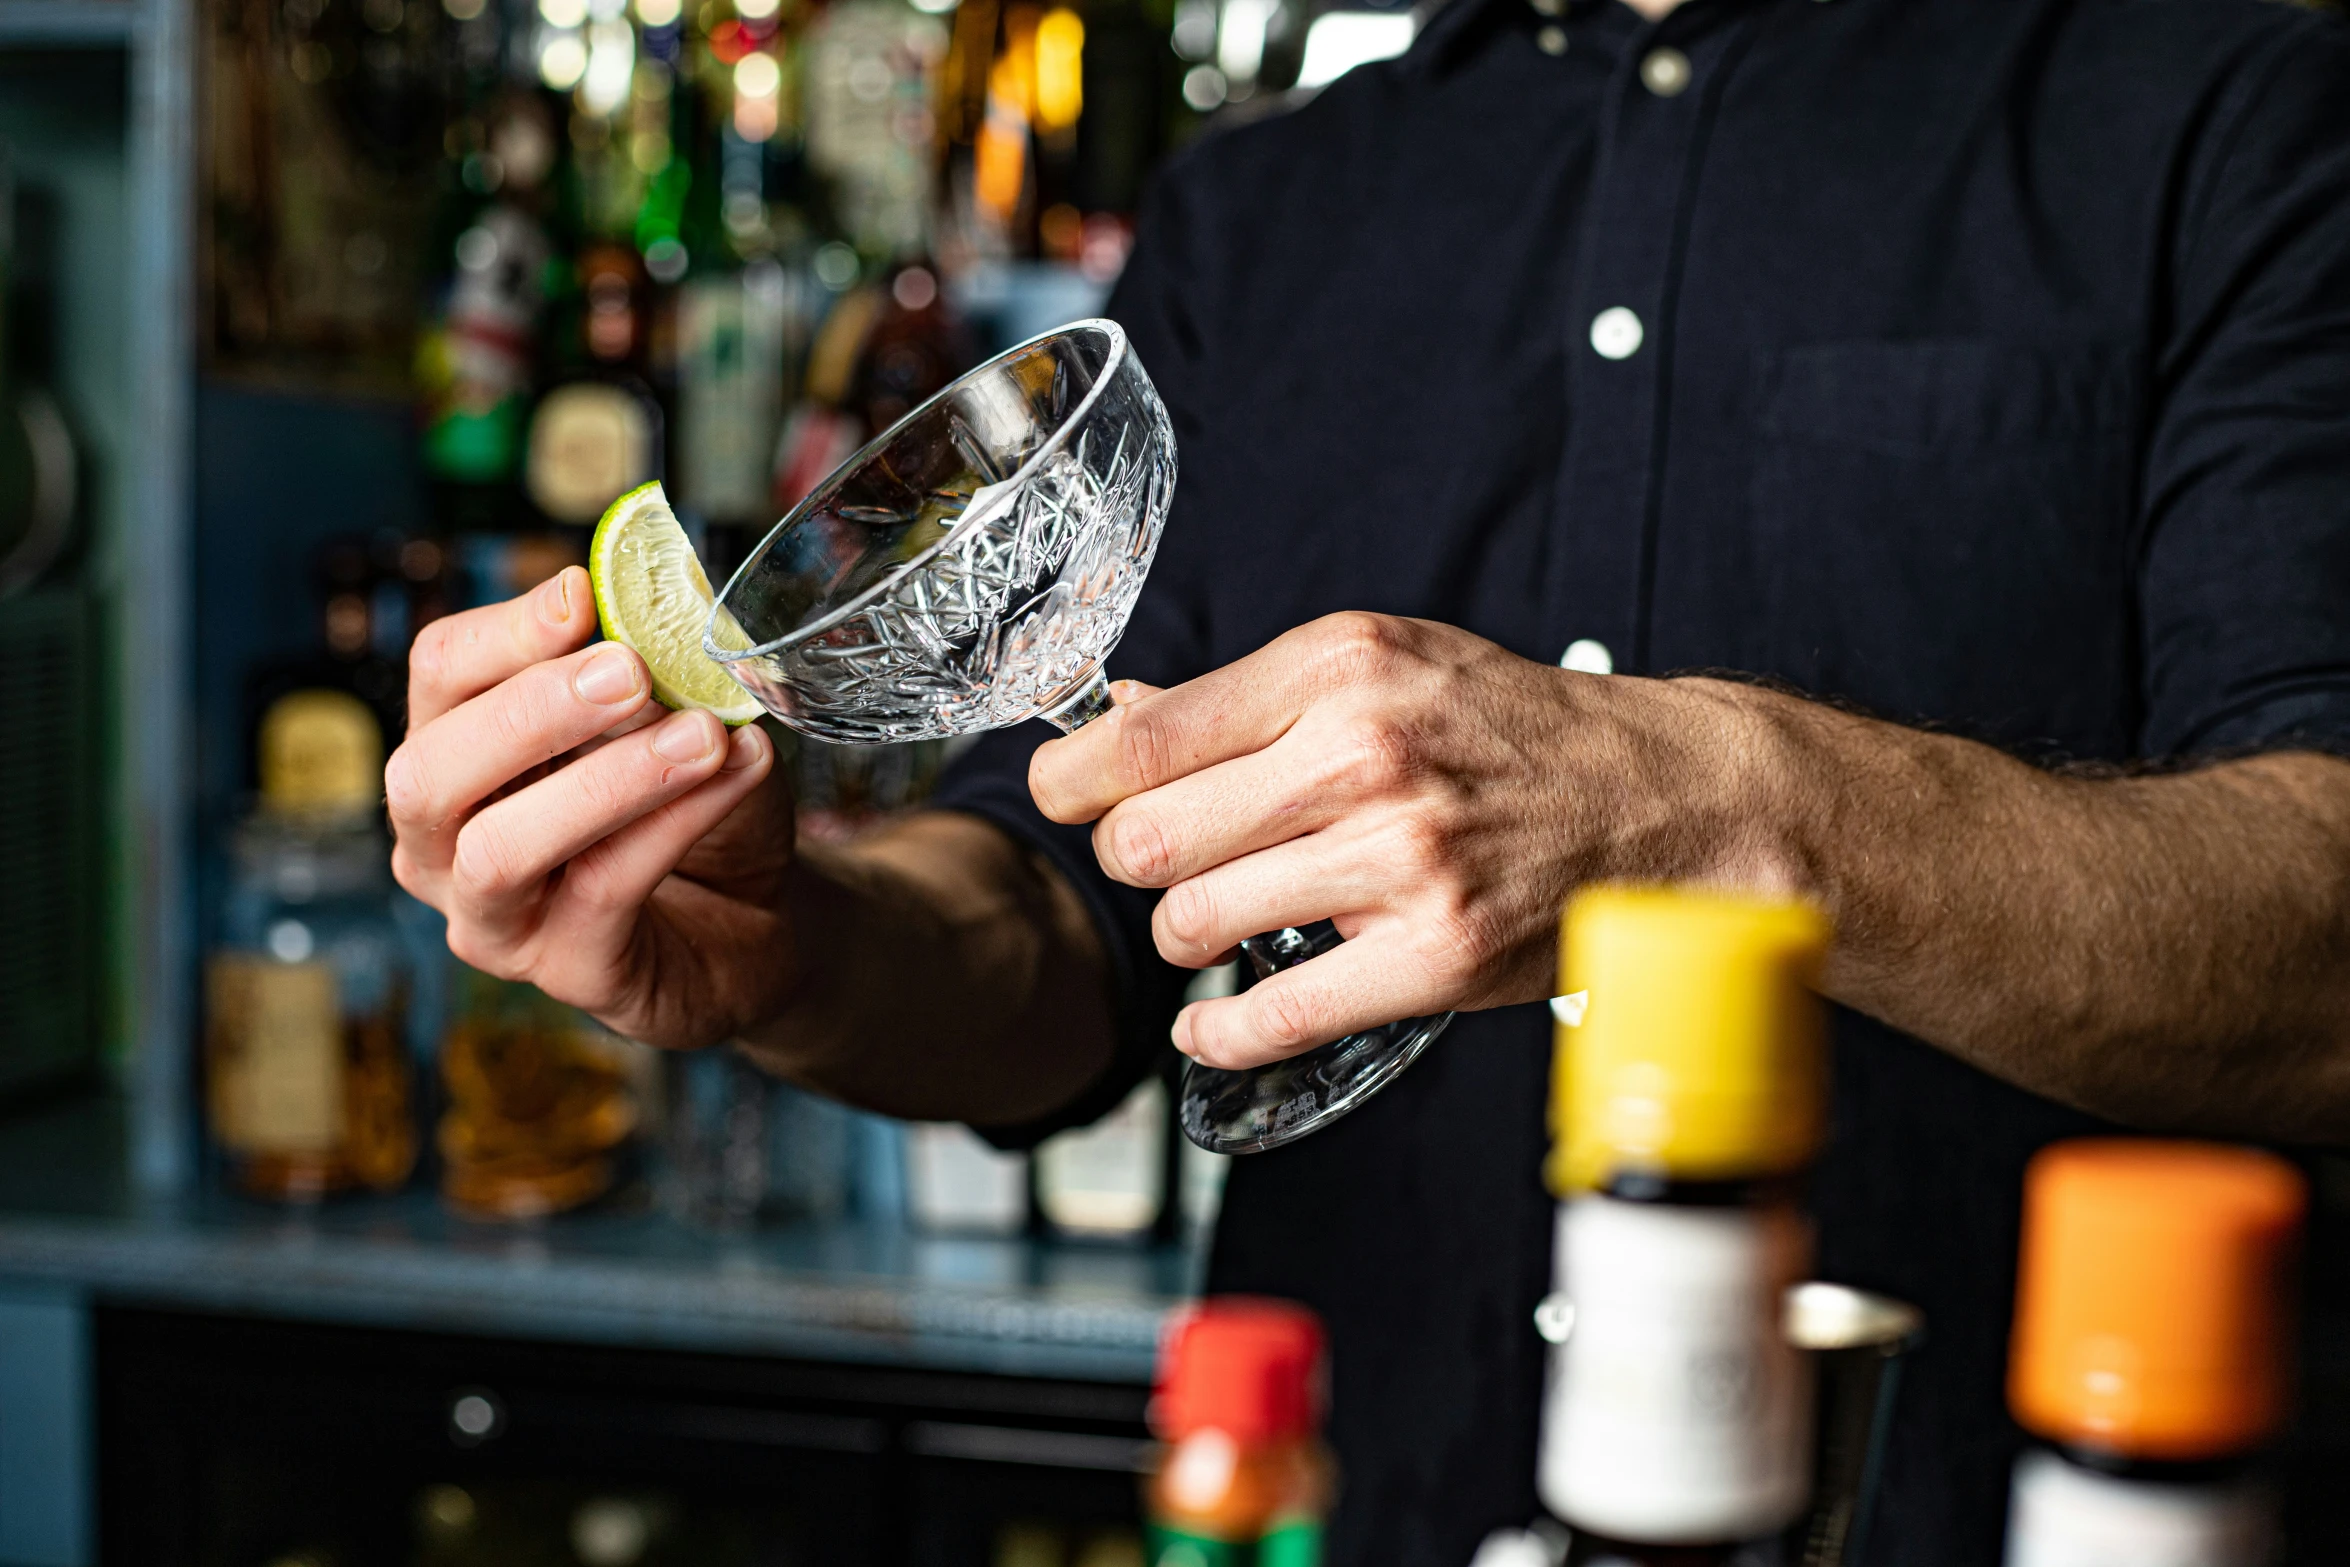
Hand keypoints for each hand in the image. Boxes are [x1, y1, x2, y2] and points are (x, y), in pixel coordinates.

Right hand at [386, 567, 795, 1050]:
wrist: (757, 914)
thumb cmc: (692, 803)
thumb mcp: (674, 715)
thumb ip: (651, 664)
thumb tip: (645, 604)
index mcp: (456, 752)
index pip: (439, 675)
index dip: (505, 631)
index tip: (583, 594)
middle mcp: (443, 844)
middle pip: (431, 770)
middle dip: (530, 710)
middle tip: (629, 672)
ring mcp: (495, 919)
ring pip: (501, 849)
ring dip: (606, 780)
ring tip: (700, 735)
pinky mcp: (570, 972)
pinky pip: (603, 893)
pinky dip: (674, 825)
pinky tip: (738, 775)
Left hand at [1027, 613, 1780, 1069]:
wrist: (1656, 796)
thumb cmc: (1505, 729)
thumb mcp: (1379, 665)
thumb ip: (1246, 698)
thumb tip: (1115, 722)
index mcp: (1336, 670)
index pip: (1143, 740)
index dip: (1073, 783)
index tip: (1064, 797)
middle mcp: (1361, 756)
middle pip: (1148, 840)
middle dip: (1133, 861)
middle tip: (1164, 862)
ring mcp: (1399, 861)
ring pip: (1196, 922)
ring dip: (1188, 933)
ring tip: (1221, 918)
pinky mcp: (1433, 956)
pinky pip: (1274, 1014)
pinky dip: (1219, 1032)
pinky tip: (1208, 1025)